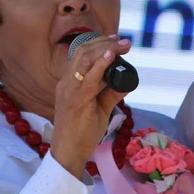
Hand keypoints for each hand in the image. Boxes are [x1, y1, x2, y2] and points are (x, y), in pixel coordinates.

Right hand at [49, 35, 130, 176]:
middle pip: (83, 52)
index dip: (98, 43)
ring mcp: (70, 91)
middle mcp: (67, 83)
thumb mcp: (100, 109)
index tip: (116, 40)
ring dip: (106, 49)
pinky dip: (100, 64)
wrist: (68, 153)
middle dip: (105, 42)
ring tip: (122, 45)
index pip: (81, 54)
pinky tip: (110, 56)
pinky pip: (88, 78)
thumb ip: (110, 94)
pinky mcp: (77, 101)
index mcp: (69, 83)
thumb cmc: (82, 132)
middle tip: (124, 41)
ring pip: (86, 60)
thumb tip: (126, 81)